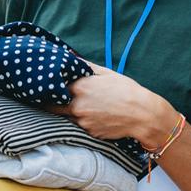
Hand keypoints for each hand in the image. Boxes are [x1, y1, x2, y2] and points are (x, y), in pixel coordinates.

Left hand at [58, 65, 172, 144]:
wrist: (142, 114)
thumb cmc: (127, 91)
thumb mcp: (107, 73)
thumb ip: (86, 66)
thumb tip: (72, 57)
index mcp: (79, 88)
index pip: (53, 87)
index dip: (50, 87)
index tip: (48, 86)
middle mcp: (77, 106)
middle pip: (52, 106)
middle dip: (51, 103)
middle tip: (51, 99)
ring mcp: (82, 121)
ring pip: (64, 117)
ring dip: (66, 113)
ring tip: (75, 107)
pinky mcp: (89, 133)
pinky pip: (78, 126)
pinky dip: (81, 121)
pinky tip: (91, 116)